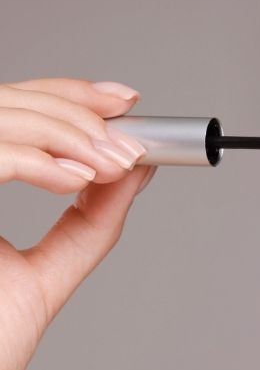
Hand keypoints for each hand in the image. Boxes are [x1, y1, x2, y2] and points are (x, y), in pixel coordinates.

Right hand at [0, 78, 155, 369]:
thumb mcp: (45, 275)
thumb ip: (89, 223)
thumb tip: (136, 171)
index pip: (12, 112)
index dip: (68, 94)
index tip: (126, 103)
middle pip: (5, 101)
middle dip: (79, 110)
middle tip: (132, 139)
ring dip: (70, 133)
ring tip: (115, 164)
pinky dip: (38, 159)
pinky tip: (79, 179)